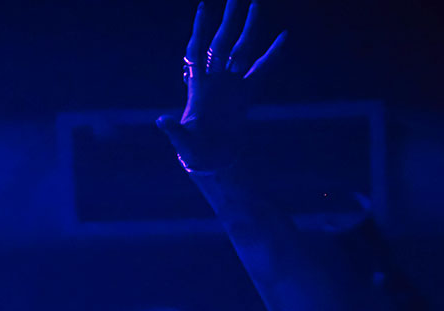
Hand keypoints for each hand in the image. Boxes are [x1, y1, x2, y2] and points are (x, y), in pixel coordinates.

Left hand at [156, 0, 285, 171]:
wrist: (210, 162)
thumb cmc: (193, 152)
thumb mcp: (183, 142)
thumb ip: (174, 131)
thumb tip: (161, 121)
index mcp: (199, 87)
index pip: (198, 51)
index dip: (200, 29)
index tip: (204, 6)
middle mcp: (215, 81)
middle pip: (222, 43)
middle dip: (228, 20)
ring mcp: (231, 86)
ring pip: (241, 51)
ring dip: (248, 28)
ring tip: (255, 3)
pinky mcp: (245, 96)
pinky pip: (261, 70)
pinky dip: (271, 55)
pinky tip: (282, 37)